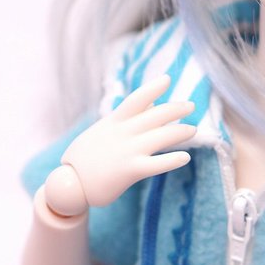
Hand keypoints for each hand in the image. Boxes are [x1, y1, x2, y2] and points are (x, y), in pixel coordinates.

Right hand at [56, 76, 195, 208]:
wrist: (70, 184)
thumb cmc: (87, 157)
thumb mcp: (103, 131)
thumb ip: (126, 118)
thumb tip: (152, 102)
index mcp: (113, 122)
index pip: (135, 99)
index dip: (152, 88)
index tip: (167, 79)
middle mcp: (122, 133)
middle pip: (155, 116)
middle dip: (175, 109)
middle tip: (192, 106)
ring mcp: (126, 151)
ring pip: (160, 137)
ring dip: (180, 132)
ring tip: (194, 130)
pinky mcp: (130, 171)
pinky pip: (156, 164)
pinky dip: (172, 160)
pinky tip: (186, 157)